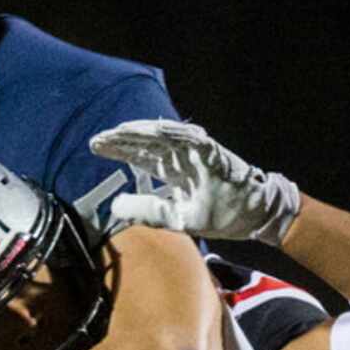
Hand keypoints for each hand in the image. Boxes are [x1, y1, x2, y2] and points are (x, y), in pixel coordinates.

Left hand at [90, 118, 300, 244]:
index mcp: (173, 171)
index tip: (95, 149)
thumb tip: (115, 206)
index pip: (140, 157)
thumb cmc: (220, 214)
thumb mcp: (176, 218)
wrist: (254, 214)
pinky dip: (172, 133)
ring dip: (141, 133)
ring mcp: (197, 151)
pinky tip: (151, 131)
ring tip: (118, 132)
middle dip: (121, 140)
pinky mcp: (213, 151)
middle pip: (146, 143)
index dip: (119, 151)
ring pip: (164, 137)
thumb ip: (147, 211)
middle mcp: (182, 157)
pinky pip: (191, 138)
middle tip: (96, 140)